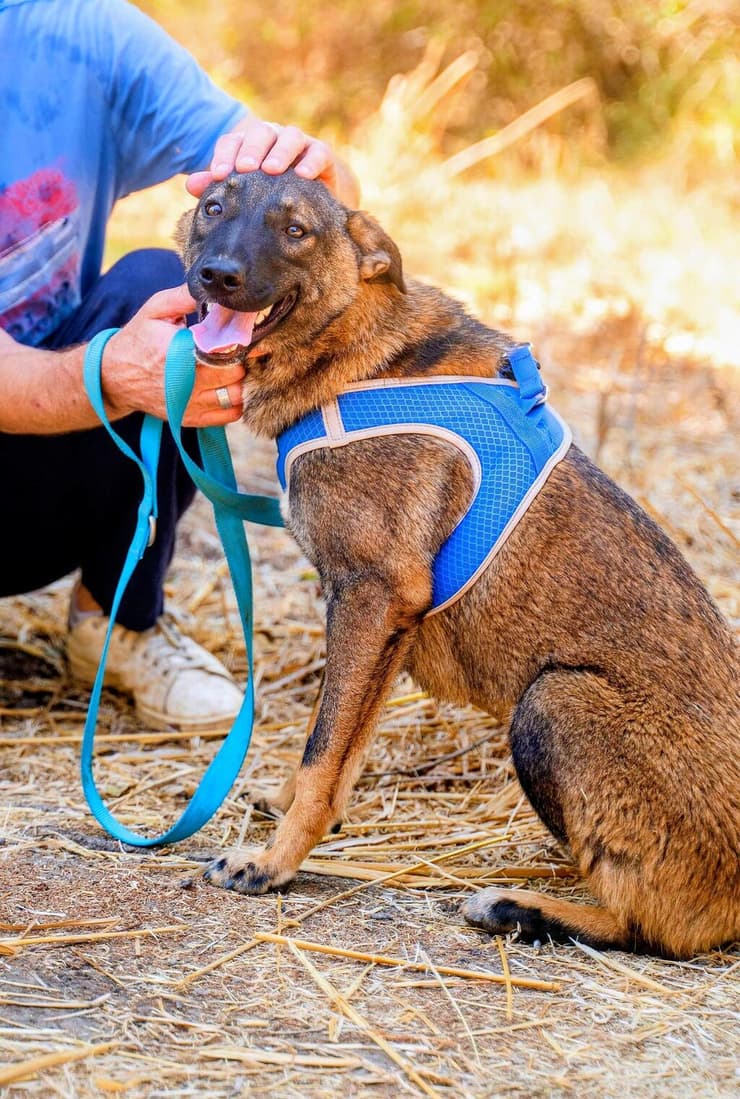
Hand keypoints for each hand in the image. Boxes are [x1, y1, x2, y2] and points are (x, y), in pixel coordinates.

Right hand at [102, 285, 244, 425]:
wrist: (112, 376)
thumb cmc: (137, 339)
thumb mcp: (154, 310)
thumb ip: (184, 297)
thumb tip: (215, 290)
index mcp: (179, 351)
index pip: (225, 349)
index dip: (241, 341)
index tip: (248, 333)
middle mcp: (186, 382)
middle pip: (235, 373)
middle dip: (240, 359)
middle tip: (237, 350)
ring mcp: (189, 404)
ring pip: (235, 396)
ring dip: (239, 381)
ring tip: (232, 368)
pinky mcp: (190, 418)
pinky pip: (228, 415)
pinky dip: (234, 403)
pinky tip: (226, 387)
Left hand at [186, 113, 359, 206]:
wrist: (308, 203)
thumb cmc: (268, 197)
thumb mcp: (244, 193)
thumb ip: (218, 187)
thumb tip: (190, 186)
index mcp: (249, 145)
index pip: (233, 142)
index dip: (224, 156)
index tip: (217, 176)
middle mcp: (273, 139)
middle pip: (261, 132)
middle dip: (251, 149)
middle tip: (244, 168)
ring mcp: (299, 145)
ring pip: (290, 136)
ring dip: (280, 151)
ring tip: (272, 170)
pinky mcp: (321, 155)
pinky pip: (318, 152)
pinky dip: (311, 161)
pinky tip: (303, 175)